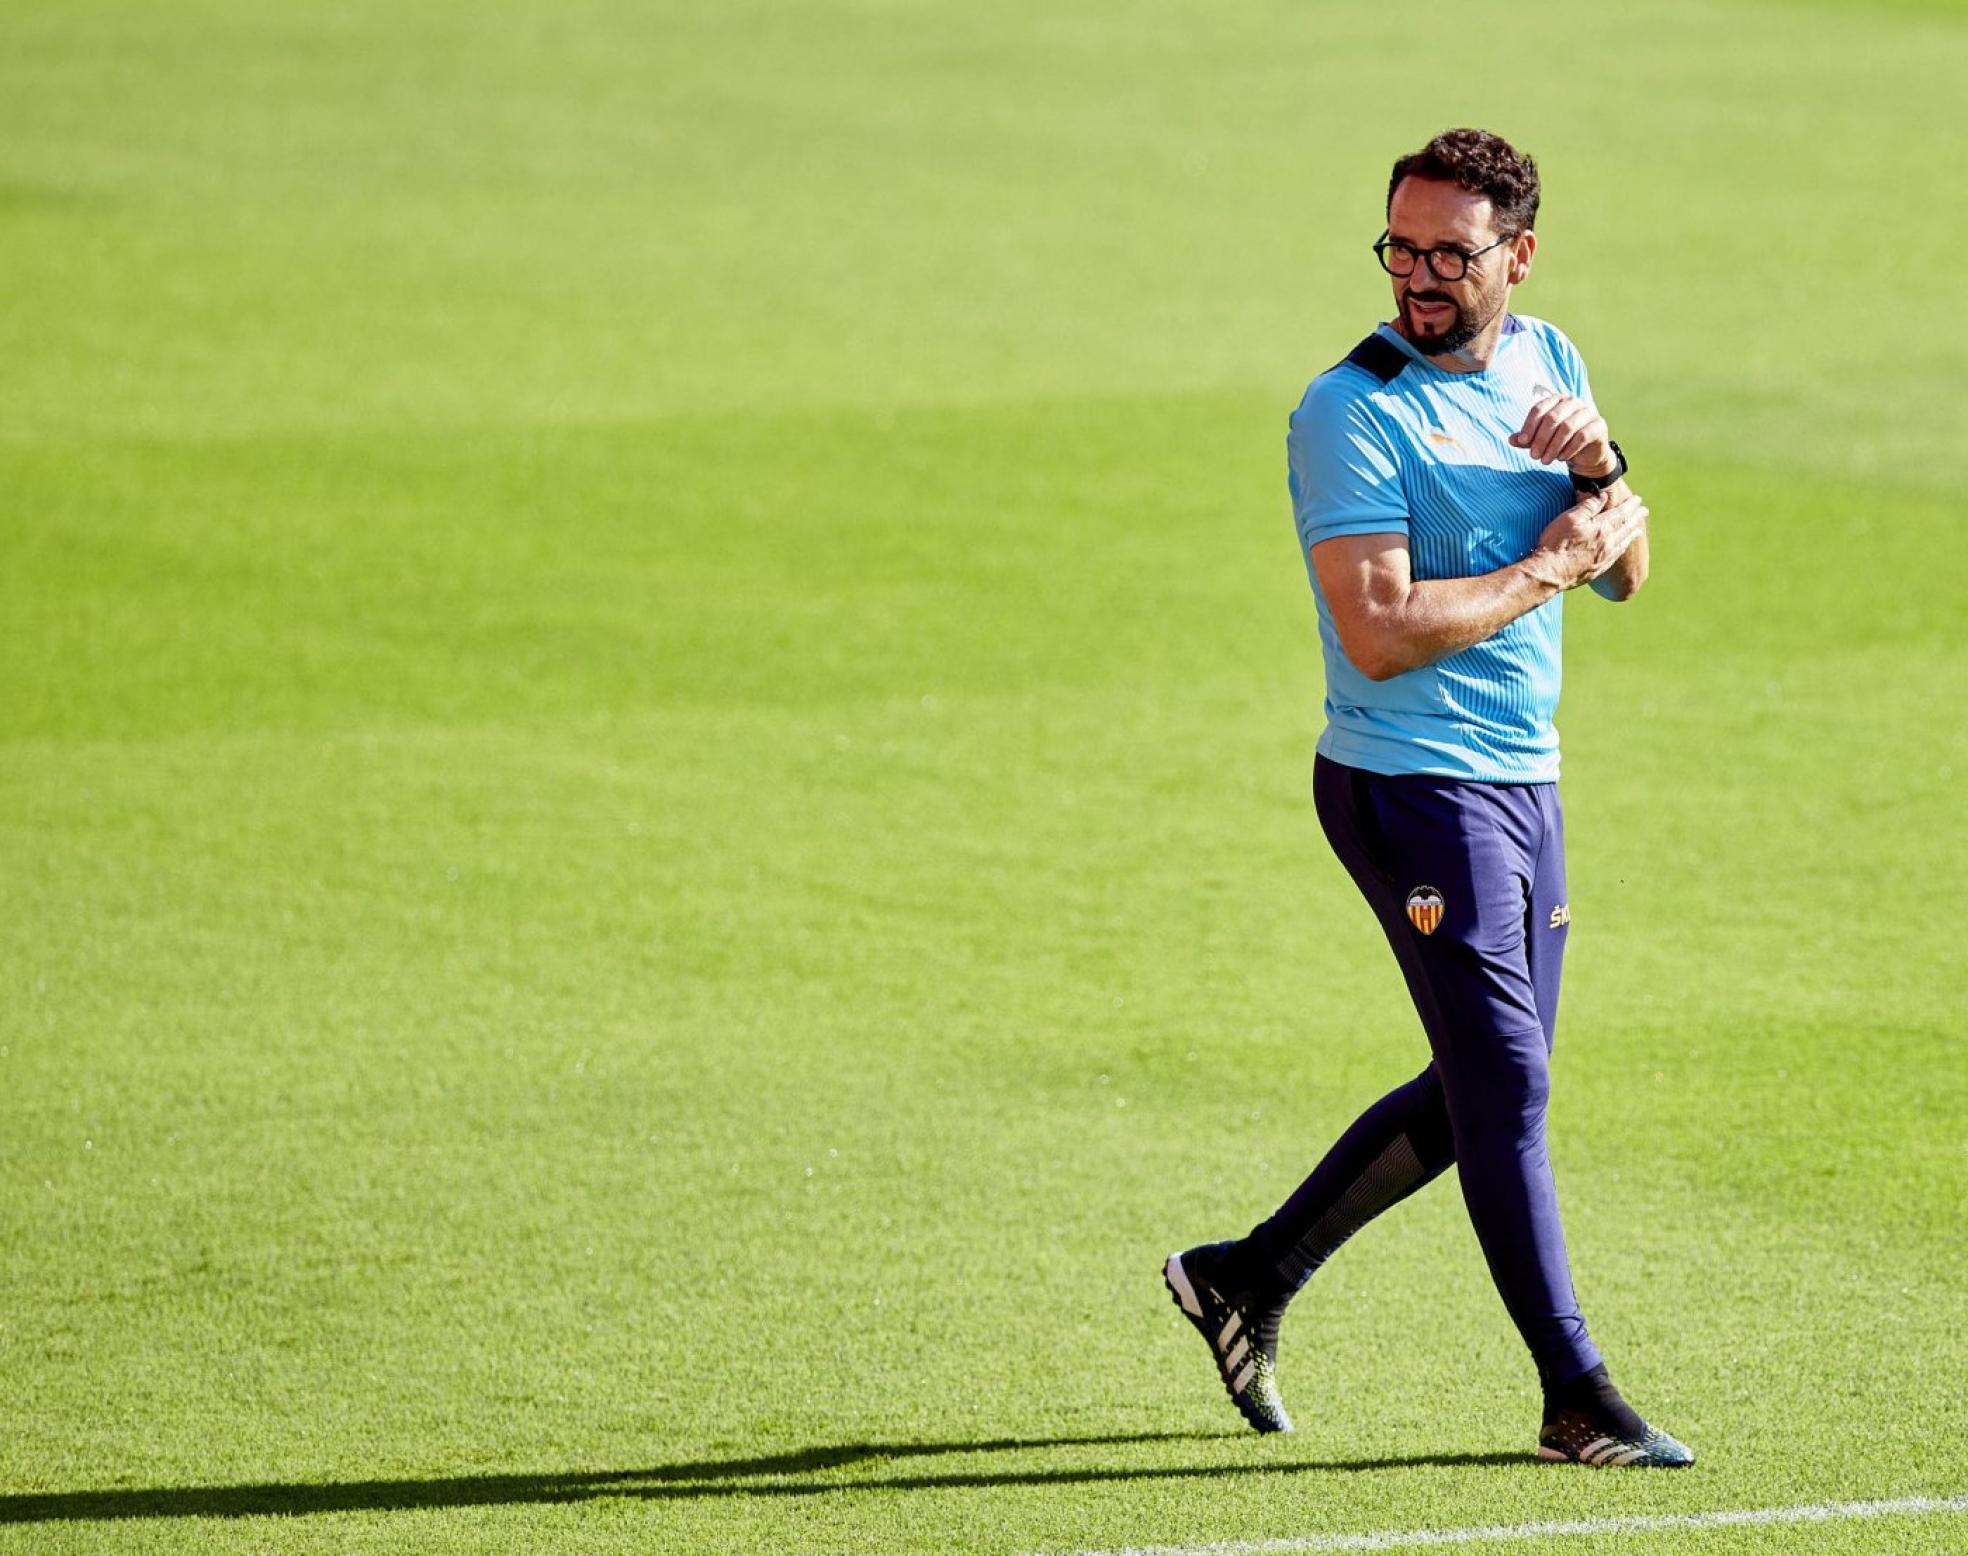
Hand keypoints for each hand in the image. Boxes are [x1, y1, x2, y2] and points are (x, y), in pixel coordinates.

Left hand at [1510, 393, 1616, 476]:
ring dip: (1553, 446)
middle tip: (1534, 456)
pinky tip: (1561, 458)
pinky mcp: (1599, 425)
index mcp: (1555, 401)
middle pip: (1552, 418)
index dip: (1529, 426)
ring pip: (1567, 427)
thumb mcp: (1540, 441)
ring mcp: (1587, 412)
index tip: (1522, 442)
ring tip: (1545, 461)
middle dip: (1540, 439)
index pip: (1539, 409)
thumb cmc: (1558, 443)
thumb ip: (1526, 439)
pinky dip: (1569, 449)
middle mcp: (1572, 402)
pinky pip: (1582, 436)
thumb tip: (1511, 439)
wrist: (1585, 454)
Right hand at [1527, 487, 1647, 590]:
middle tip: (1644, 510)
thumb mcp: (1569, 519)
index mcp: (1601, 528)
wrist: (1549, 574)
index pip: (1621, 513)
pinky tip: (1622, 547)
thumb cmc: (1556, 544)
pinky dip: (1623, 548)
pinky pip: (1616, 556)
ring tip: (1638, 528)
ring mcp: (1604, 557)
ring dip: (1632, 533)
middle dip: (1635, 517)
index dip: (1630, 505)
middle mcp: (1607, 543)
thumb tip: (1603, 495)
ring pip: (1623, 542)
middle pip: (1626, 527)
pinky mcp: (1597, 569)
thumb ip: (1588, 506)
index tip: (1638, 499)